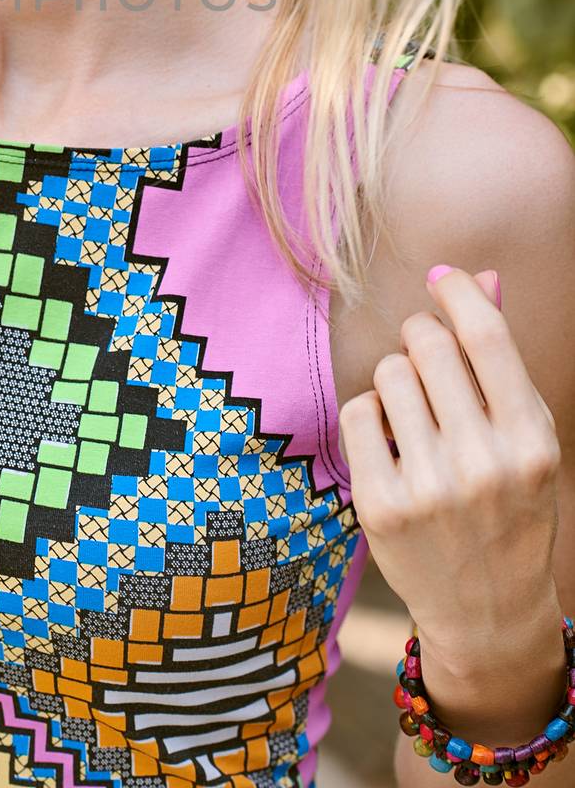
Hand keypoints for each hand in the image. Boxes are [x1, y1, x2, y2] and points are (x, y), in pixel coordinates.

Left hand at [339, 265, 562, 658]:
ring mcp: (430, 487)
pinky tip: (389, 441)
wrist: (488, 610)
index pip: (486, 335)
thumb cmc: (508, 504)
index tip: (441, 278)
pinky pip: (356, 412)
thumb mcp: (524, 436)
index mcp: (530, 440)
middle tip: (425, 360)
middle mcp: (484, 463)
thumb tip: (481, 276)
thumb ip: (501, 358)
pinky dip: (369, 414)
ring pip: (388, 373)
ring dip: (395, 381)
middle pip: (426, 344)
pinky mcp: (382, 506)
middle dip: (420, 336)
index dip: (458, 292)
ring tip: (413, 415)